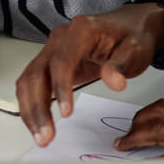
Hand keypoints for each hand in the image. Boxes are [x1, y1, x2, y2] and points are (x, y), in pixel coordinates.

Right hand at [16, 2, 163, 145]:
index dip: (61, 87)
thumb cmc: (130, 35)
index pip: (62, 61)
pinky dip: (30, 105)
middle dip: (38, 108)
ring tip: (40, 136)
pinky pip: (31, 84)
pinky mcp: (49, 64)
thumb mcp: (135, 49)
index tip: (66, 113)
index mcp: (80, 31)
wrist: (128, 27)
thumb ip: (121, 65)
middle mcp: (59, 39)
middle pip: (37, 74)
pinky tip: (36, 124)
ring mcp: (51, 51)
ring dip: (30, 110)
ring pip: (28, 81)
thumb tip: (114, 82)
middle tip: (46, 135)